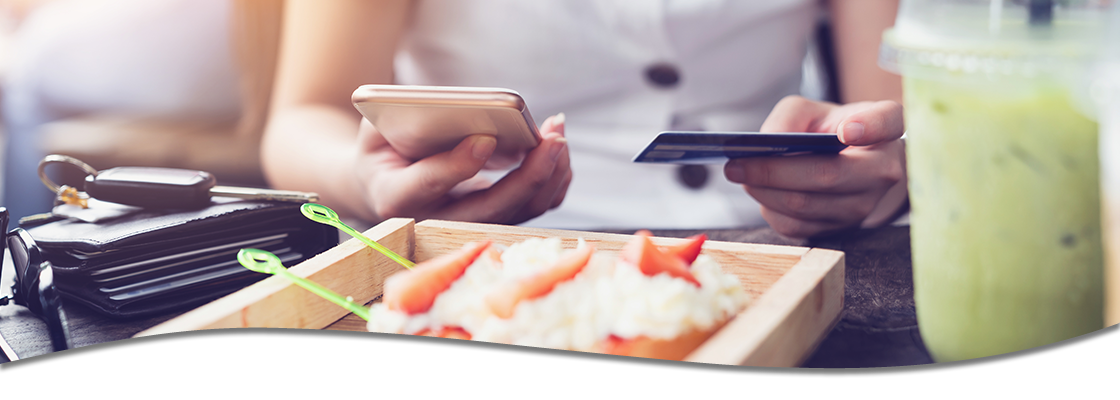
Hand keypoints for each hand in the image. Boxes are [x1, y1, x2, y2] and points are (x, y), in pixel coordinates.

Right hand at [353, 113, 571, 224]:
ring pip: (519, 212)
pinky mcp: (493, 219)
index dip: (458, 165)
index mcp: (397, 196)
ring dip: (549, 175)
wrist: (385, 181)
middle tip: (553, 138)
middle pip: (492, 209)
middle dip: (529, 175)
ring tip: (557, 132)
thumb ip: (405, 118)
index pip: (430, 183)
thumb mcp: (377, 128)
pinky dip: (553, 180)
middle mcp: (435, 220)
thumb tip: (459, 108)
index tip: (487, 139)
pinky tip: (558, 148)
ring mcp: (468, 225)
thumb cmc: (382, 147)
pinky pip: (532, 207)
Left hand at [723, 96, 906, 237]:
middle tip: (736, 164)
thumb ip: (790, 117)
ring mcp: (864, 206)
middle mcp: (884, 171)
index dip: (869, 127)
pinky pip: (796, 225)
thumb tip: (769, 142)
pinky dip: (769, 207)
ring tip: (740, 175)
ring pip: (805, 204)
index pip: (887, 123)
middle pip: (827, 175)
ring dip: (764, 190)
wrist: (842, 166)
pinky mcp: (841, 229)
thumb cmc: (827, 131)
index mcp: (886, 129)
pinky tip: (761, 192)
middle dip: (773, 171)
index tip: (846, 130)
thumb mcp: (811, 111)